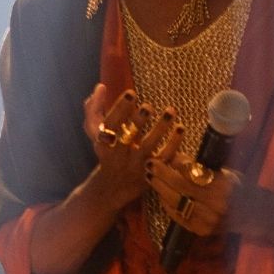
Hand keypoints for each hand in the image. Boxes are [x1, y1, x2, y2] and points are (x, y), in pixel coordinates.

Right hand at [83, 84, 175, 207]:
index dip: (120, 108)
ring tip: (170, 111)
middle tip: (148, 106)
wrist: (112, 186)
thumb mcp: (94, 132)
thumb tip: (101, 87)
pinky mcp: (152, 173)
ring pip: (149, 147)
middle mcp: (118, 156)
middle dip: (138, 121)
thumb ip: (94, 108)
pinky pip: (165, 158)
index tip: (131, 93)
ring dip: (160, 128)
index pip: (110, 125)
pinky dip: (174, 143)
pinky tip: (180, 128)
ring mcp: (136, 166)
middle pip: (128, 138)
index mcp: (103, 143)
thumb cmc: (106, 150)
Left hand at [144, 133, 239, 236]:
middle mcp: (215, 204)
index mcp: (223, 186)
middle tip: (150, 164)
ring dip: (160, 189)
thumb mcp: (223, 173)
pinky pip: (178, 216)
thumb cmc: (235, 189)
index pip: (193, 173)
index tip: (167, 156)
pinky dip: (167, 204)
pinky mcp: (200, 230)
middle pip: (181, 187)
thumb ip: (200, 168)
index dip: (177, 164)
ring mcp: (207, 220)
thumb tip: (175, 158)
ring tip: (151, 178)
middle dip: (163, 174)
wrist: (250, 215)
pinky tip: (161, 195)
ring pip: (176, 202)